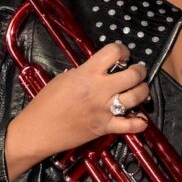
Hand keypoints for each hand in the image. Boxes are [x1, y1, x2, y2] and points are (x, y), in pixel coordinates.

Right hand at [5, 42, 149, 179]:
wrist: (38, 130)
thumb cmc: (45, 103)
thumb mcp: (63, 78)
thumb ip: (83, 72)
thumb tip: (99, 71)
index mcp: (86, 74)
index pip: (113, 53)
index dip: (122, 50)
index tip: (122, 55)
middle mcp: (99, 90)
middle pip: (132, 75)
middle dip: (139, 71)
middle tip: (137, 71)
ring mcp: (104, 110)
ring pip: (136, 97)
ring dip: (143, 91)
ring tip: (140, 89)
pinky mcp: (105, 127)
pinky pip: (130, 126)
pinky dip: (140, 122)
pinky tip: (141, 118)